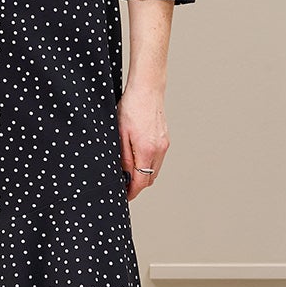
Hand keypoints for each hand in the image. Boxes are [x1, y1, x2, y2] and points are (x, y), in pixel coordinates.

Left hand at [117, 86, 168, 202]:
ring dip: (143, 175)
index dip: (131, 192)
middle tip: (122, 186)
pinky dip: (148, 165)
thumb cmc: (131, 107)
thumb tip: (124, 175)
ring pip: (154, 170)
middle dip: (136, 186)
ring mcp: (164, 145)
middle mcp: (159, 150)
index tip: (123, 197)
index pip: (141, 181)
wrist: (147, 89)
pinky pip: (157, 160)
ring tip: (128, 173)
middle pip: (149, 179)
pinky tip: (137, 158)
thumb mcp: (120, 134)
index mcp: (147, 150)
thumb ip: (124, 157)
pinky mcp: (165, 140)